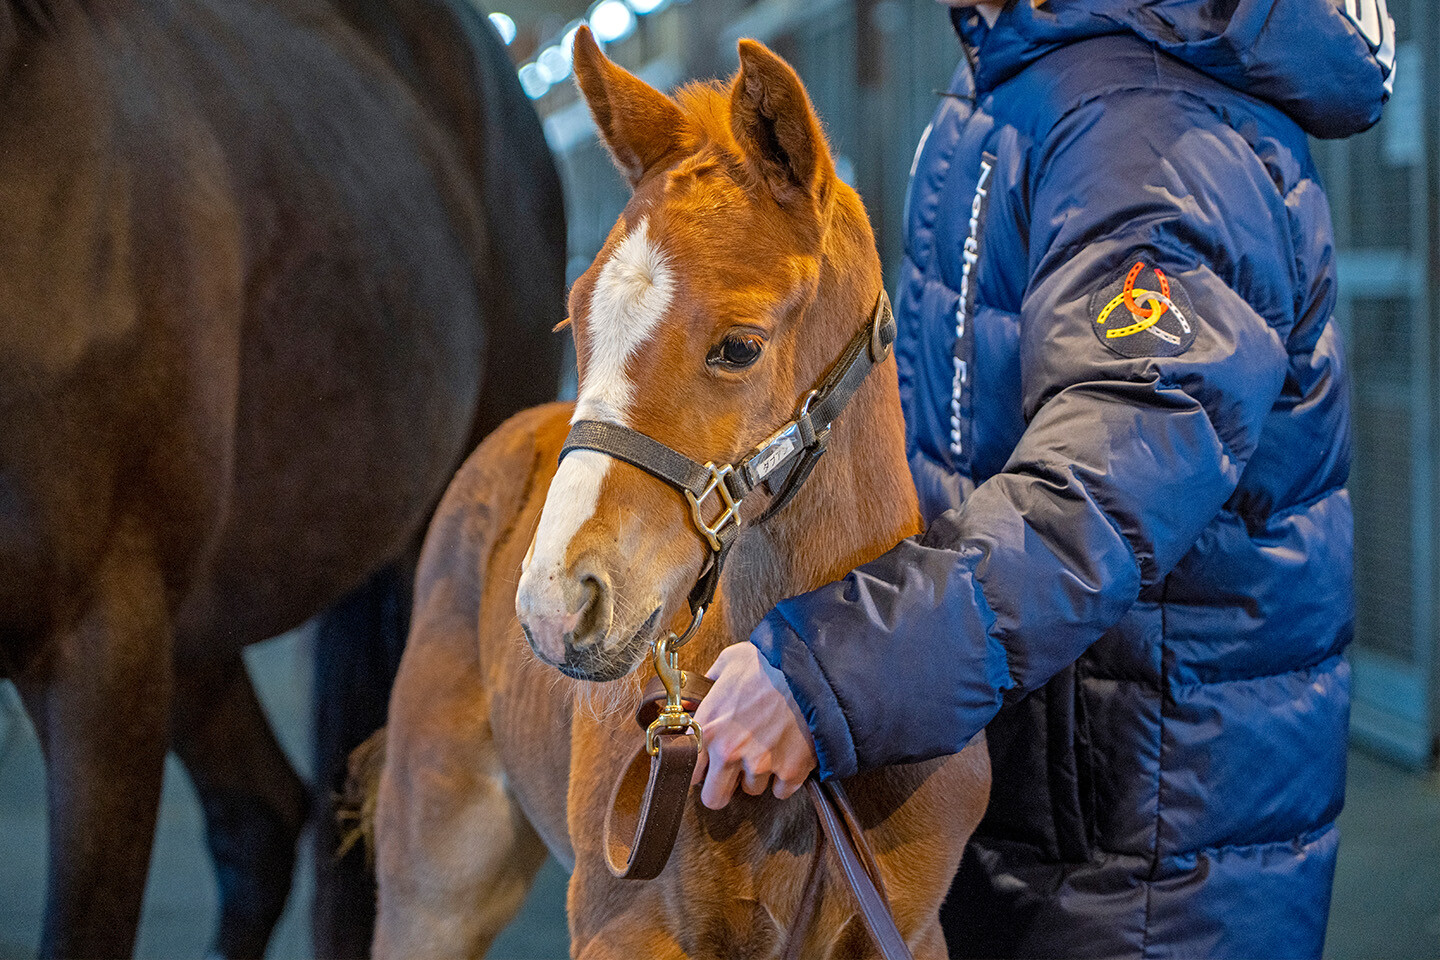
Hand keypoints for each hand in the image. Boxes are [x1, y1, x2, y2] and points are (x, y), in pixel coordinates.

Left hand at [690, 642, 817, 808]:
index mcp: (709, 727)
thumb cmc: (770, 663)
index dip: (698, 770)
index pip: (688, 771)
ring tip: (768, 748)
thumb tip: (693, 698)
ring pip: (752, 790)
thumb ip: (707, 685)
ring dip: (757, 775)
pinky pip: (782, 791)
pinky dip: (785, 778)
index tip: (707, 765)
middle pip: (715, 798)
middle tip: (733, 772)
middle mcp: (730, 751)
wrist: (812, 669)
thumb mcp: (728, 663)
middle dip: (722, 787)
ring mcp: (761, 764)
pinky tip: (787, 755)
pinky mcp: (791, 771)